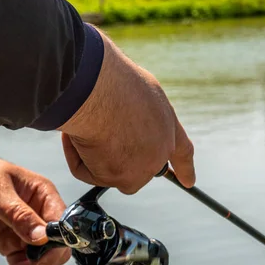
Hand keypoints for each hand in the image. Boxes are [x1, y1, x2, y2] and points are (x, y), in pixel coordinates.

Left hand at [0, 143, 70, 264]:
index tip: (38, 261)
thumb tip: (42, 237)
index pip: (61, 225)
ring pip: (39, 259)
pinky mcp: (8, 240)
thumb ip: (19, 215)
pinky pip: (20, 263)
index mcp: (43, 194)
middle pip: (55, 247)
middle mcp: (38, 213)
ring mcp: (23, 228)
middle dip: (41, 264)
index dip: (55, 246)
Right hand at [58, 27, 195, 194]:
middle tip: (94, 137)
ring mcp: (142, 167)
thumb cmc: (113, 82)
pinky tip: (76, 135)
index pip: (182, 152)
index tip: (189, 182)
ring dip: (89, 151)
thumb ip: (136, 116)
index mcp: (168, 126)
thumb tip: (118, 129)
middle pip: (134, 167)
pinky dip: (76, 156)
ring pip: (107, 170)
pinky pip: (87, 171)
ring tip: (86, 125)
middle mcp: (159, 151)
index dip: (185, 168)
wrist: (100, 88)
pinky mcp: (119, 177)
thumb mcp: (135, 92)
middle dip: (113, 156)